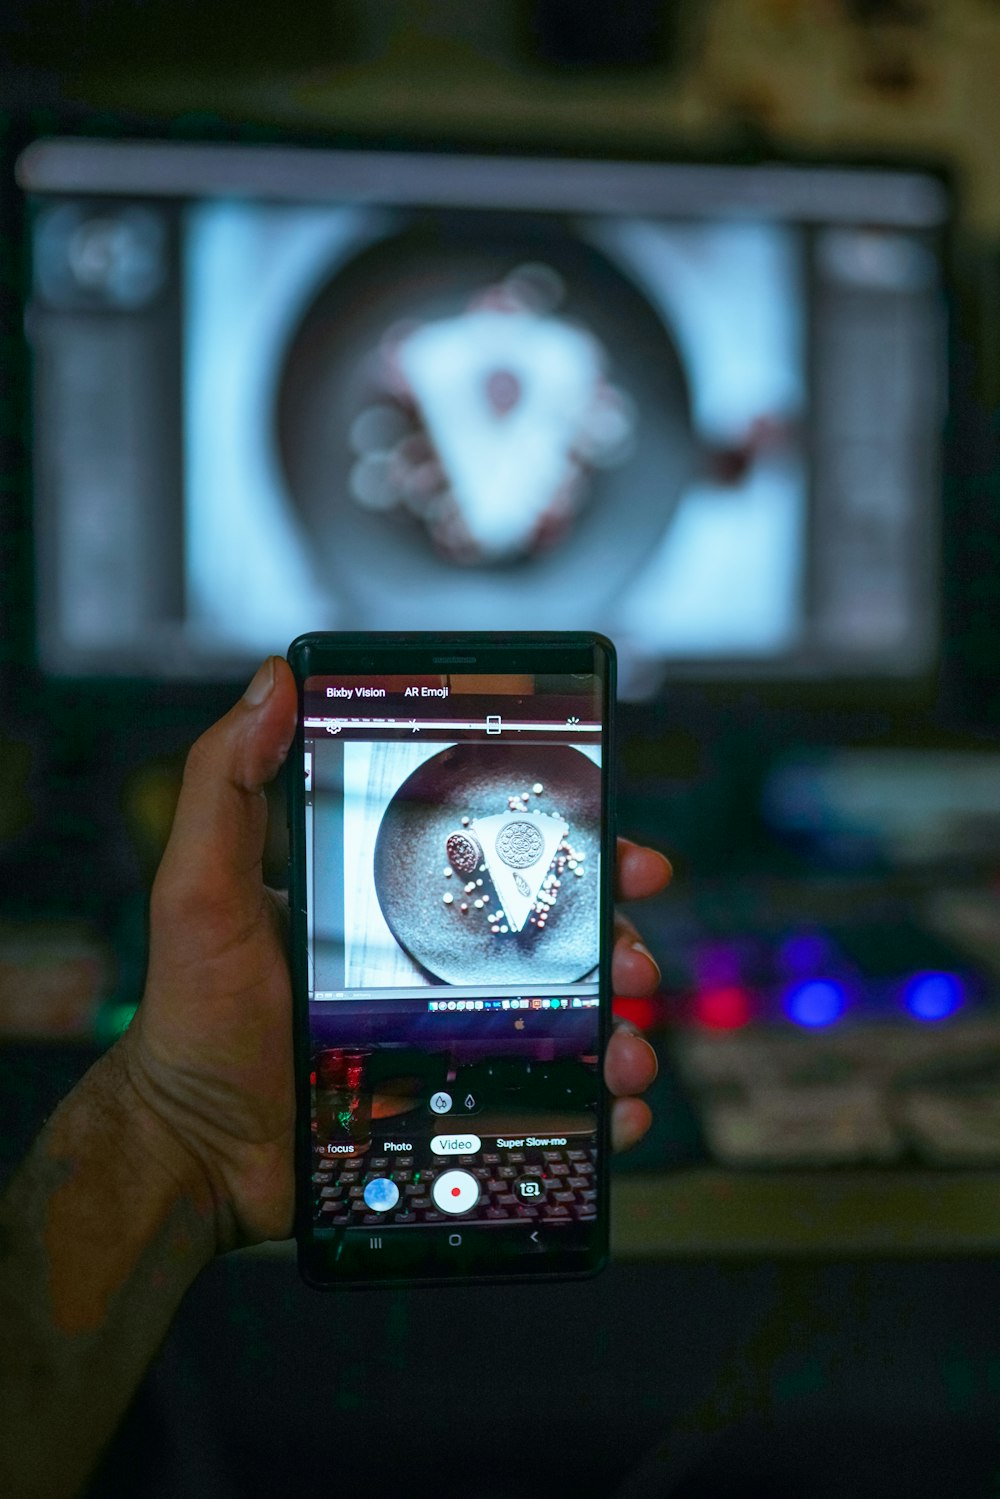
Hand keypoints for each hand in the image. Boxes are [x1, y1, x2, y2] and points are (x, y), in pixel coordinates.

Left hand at [118, 657, 671, 1252]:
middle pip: (551, 934)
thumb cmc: (192, 1023)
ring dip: (620, 1025)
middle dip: (615, 936)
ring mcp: (449, 1034)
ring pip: (565, 1017)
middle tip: (635, 958)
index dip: (571, 846)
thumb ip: (226, 783)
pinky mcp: (454, 1104)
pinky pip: (545, 1099)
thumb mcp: (201, 890)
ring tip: (628, 1050)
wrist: (194, 1157)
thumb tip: (275, 679)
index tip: (622, 846)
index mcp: (390, 899)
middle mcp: (430, 960)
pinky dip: (596, 1103)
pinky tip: (619, 1109)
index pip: (500, 855)